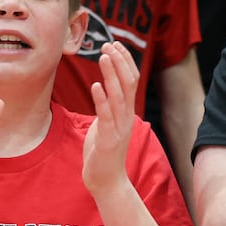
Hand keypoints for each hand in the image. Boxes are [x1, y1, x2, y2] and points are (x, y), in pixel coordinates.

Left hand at [82, 42, 138, 196]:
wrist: (106, 181)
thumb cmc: (103, 153)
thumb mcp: (106, 124)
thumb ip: (107, 107)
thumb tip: (102, 89)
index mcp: (126, 113)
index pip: (131, 81)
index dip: (124, 61)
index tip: (114, 45)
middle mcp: (127, 117)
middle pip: (128, 83)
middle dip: (119, 62)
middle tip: (109, 44)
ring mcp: (119, 128)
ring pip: (119, 96)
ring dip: (111, 74)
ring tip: (103, 56)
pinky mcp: (108, 139)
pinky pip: (105, 116)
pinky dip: (101, 99)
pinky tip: (94, 85)